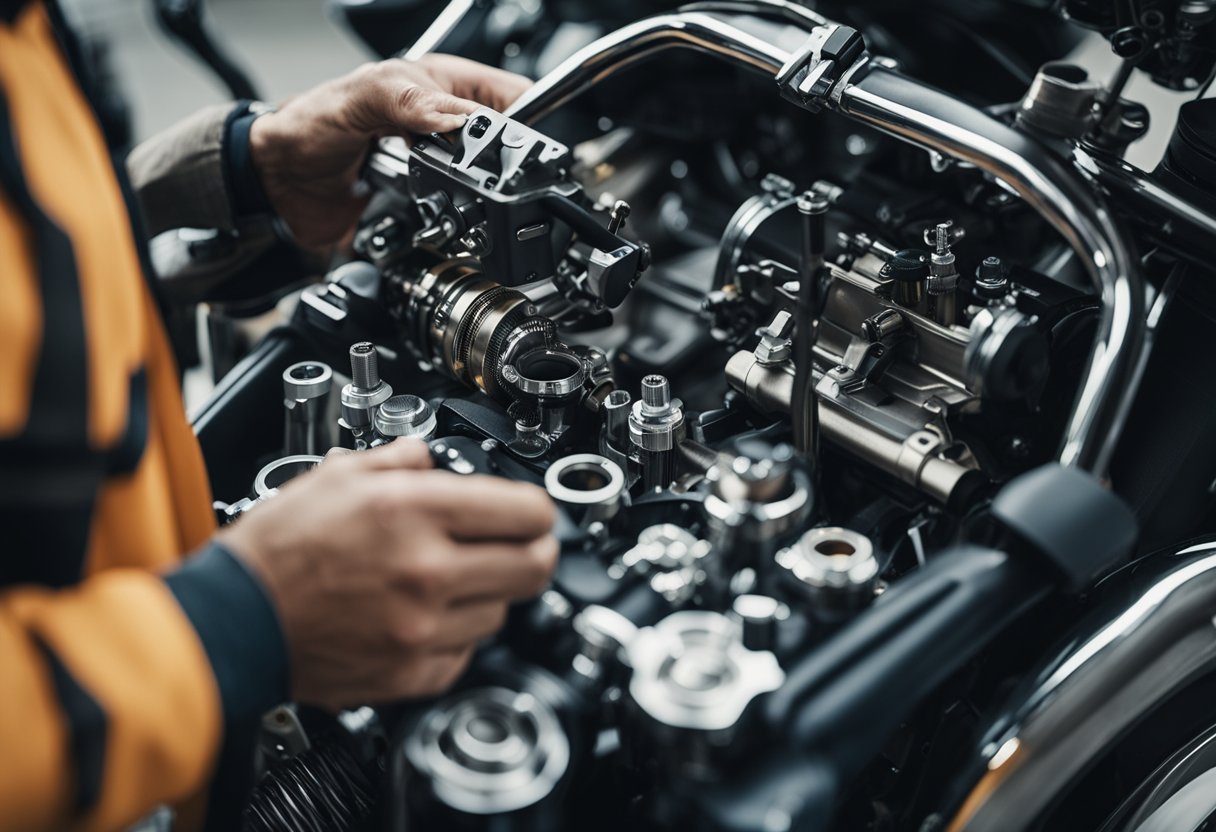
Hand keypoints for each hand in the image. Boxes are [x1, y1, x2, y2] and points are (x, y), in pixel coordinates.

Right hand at [217, 438, 557, 709]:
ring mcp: (422, 628)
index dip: (536, 509)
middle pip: (534, 566)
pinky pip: (466, 653)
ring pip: (502, 611)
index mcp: (414, 512)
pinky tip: (426, 616)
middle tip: (520, 545)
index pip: (526, 512)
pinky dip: (455, 635)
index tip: (531, 512)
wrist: (236, 619)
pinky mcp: (411, 672)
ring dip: (488, 593)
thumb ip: (401, 458)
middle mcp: (427, 571)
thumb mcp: (338, 474)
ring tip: (449, 579)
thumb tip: (431, 457)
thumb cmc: (278, 549)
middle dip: (534, 550)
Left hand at [249, 54, 531, 248]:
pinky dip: (455, 220)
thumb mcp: (361, 98)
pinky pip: (460, 217)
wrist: (276, 185)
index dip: (522, 119)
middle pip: (506, 145)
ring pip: (489, 185)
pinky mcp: (429, 205)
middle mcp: (447, 124)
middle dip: (504, 162)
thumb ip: (410, 102)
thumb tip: (459, 121)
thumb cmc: (308, 127)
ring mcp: (440, 166)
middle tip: (488, 173)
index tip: (520, 146)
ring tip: (456, 191)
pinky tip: (438, 212)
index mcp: (442, 84)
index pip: (510, 96)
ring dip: (478, 194)